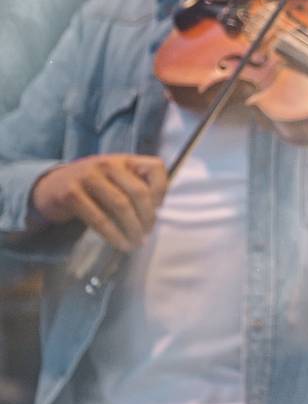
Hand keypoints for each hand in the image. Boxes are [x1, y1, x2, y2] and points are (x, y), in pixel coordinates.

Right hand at [30, 154, 167, 252]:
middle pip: (139, 191)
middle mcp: (107, 163)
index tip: (159, 209)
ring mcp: (87, 176)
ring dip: (132, 228)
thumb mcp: (115, 179)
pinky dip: (113, 234)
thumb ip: (135, 187)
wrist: (49, 187)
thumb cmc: (91, 186)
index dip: (162, 190)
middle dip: (147, 216)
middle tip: (148, 233)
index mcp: (124, 159)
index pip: (155, 167)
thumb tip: (155, 213)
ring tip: (137, 243)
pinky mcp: (71, 194)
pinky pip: (98, 218)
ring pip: (120, 205)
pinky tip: (120, 244)